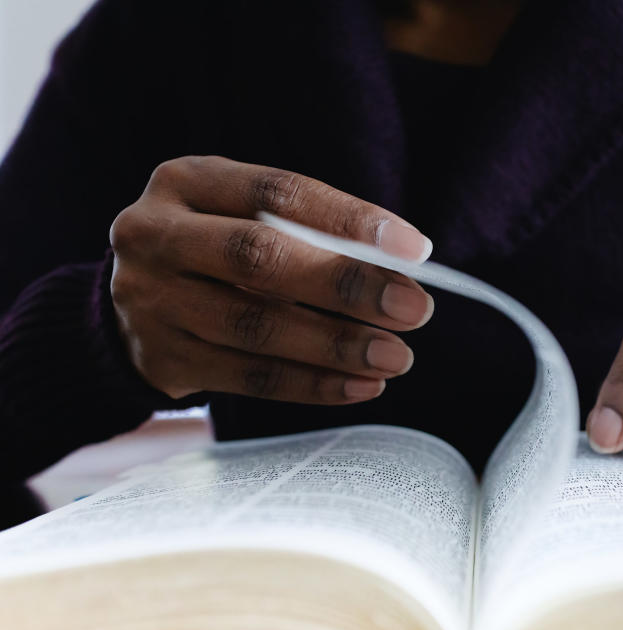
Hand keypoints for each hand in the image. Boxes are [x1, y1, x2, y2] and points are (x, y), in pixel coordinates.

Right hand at [109, 155, 433, 402]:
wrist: (138, 303)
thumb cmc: (219, 250)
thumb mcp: (245, 217)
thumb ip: (309, 231)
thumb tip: (402, 265)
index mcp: (188, 181)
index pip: (277, 192)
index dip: (349, 219)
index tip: (415, 249)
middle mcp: (155, 233)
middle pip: (260, 258)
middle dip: (346, 286)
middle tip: (414, 308)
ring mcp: (149, 299)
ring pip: (254, 326)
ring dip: (336, 346)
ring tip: (395, 357)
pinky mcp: (160, 357)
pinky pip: (247, 377)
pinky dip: (311, 385)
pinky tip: (360, 386)